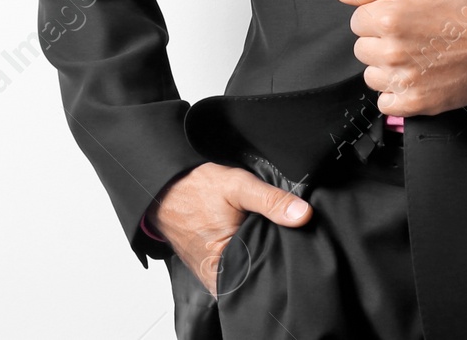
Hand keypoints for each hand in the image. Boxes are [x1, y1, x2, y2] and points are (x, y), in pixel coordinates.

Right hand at [148, 162, 312, 296]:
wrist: (163, 189)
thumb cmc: (194, 189)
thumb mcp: (237, 186)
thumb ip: (271, 201)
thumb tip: (303, 215)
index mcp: (223, 268)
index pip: (266, 273)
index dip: (282, 255)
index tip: (289, 237)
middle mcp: (216, 280)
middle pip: (258, 273)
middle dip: (271, 253)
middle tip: (271, 228)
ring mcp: (212, 276)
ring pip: (248, 270)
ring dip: (258, 252)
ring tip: (258, 230)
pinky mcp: (210, 269)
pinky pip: (236, 266)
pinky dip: (246, 252)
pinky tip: (249, 236)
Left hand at [334, 0, 466, 116]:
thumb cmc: (463, 6)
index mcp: (388, 18)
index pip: (357, 21)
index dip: (377, 16)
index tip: (399, 17)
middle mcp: (392, 51)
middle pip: (361, 49)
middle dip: (380, 41)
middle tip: (411, 35)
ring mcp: (404, 80)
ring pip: (371, 76)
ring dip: (386, 68)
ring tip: (415, 56)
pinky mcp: (417, 103)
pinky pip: (385, 104)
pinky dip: (396, 94)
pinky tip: (415, 77)